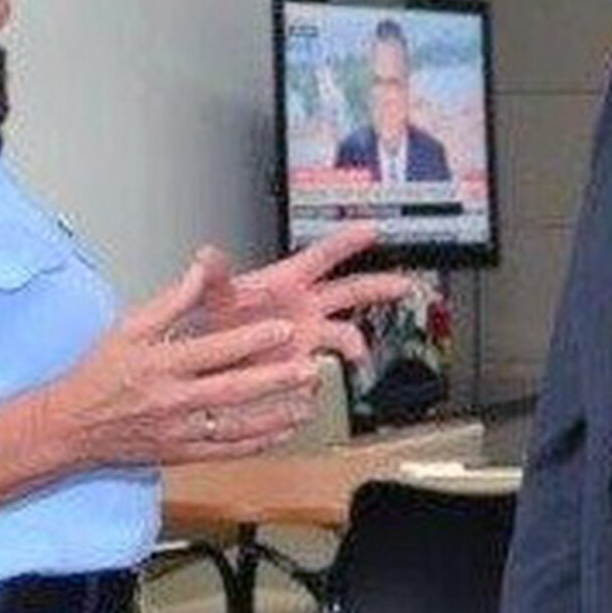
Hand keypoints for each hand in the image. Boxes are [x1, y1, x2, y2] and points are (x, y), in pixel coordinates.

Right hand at [49, 255, 321, 464]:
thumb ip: (172, 301)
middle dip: (275, 380)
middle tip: (310, 368)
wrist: (71, 427)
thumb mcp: (130, 327)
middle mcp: (171, 401)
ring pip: (237, 426)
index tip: (282, 327)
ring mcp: (179, 432)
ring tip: (308, 400)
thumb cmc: (99, 374)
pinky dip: (261, 442)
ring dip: (277, 414)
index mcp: (160, 365)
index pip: (213, 350)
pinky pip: (229, 451)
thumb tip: (201, 269)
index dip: (250, 339)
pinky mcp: (183, 455)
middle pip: (232, 391)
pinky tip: (286, 429)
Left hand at [202, 223, 412, 365]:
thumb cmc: (214, 322)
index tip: (371, 230)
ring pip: (346, 333)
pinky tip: (320, 382)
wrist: (210, 364)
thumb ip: (214, 276)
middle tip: (405, 285)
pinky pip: (325, 368)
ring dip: (354, 344)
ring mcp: (307, 335)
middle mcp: (304, 307)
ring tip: (357, 357)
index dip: (347, 242)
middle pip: (351, 291)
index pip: (323, 256)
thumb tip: (206, 254)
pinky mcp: (302, 364)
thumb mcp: (214, 297)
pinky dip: (324, 376)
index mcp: (287, 282)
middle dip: (379, 287)